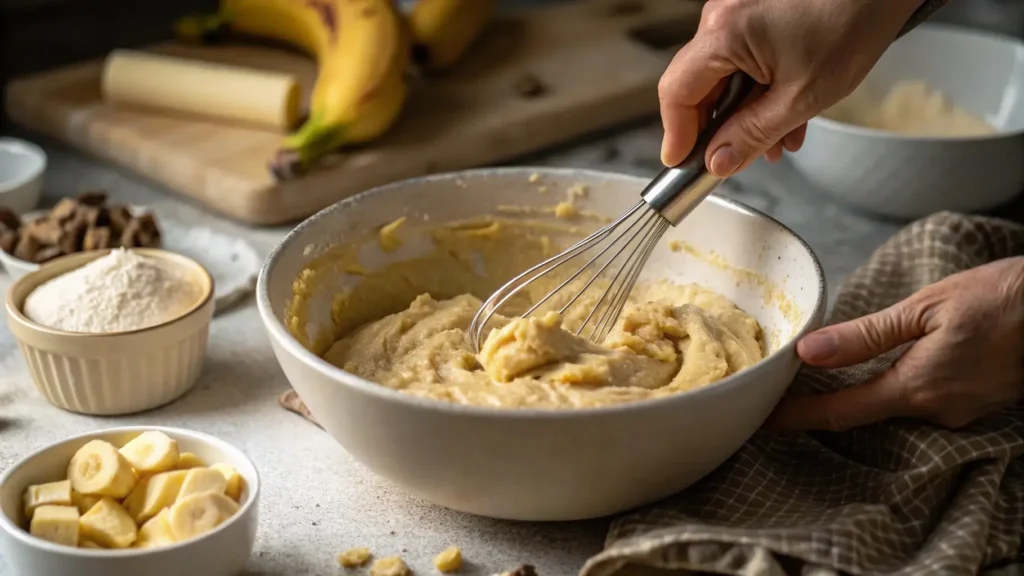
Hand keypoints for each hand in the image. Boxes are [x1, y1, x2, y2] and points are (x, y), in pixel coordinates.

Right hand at [658, 0, 923, 174]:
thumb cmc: (853, 22)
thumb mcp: (801, 97)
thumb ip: (752, 134)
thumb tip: (718, 162)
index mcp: (723, 33)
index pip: (676, 92)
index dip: (676, 134)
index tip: (683, 162)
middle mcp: (721, 16)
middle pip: (697, 85)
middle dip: (718, 127)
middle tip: (735, 159)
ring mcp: (737, 10)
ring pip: (723, 75)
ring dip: (743, 112)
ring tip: (777, 141)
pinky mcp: (755, 9)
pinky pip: (741, 57)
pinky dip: (757, 87)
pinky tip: (785, 113)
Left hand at [768, 257, 1023, 431]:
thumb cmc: (1002, 299)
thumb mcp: (926, 308)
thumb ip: (866, 335)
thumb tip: (810, 351)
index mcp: (916, 388)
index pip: (841, 412)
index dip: (799, 418)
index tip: (764, 421)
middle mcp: (935, 410)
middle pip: (865, 411)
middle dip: (827, 402)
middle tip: (787, 388)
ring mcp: (959, 412)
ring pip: (895, 403)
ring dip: (863, 390)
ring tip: (827, 373)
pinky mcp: (975, 403)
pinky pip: (922, 398)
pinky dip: (896, 384)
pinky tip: (886, 365)